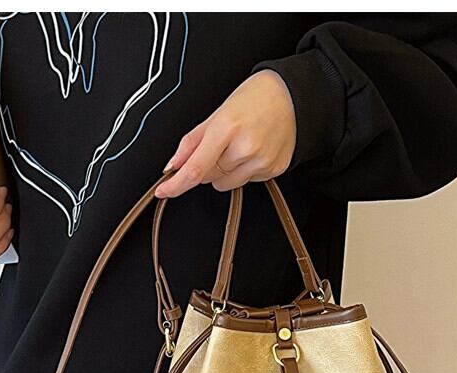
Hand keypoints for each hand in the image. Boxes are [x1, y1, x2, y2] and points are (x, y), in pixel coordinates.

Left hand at [155, 69, 295, 198]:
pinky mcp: (273, 170)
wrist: (293, 96)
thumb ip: (192, 142)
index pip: (195, 168)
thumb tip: (173, 165)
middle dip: (206, 165)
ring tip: (239, 146)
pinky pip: (245, 181)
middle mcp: (245, 147)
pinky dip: (244, 170)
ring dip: (224, 171)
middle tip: (220, 144)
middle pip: (208, 177)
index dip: (176, 184)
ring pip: (224, 183)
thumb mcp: (218, 113)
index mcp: (226, 128)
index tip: (164, 191)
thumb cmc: (255, 99)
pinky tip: (254, 150)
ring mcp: (261, 161)